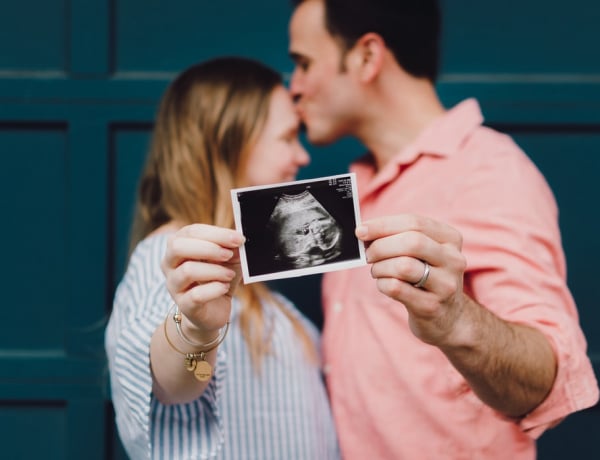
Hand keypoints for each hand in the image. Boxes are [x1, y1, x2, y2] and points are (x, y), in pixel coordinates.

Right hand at [161, 224, 244, 336]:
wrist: (213, 310)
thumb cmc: (218, 278)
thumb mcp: (228, 259)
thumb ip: (232, 248)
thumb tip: (239, 239)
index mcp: (179, 245)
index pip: (191, 232)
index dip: (216, 233)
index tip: (238, 238)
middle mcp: (169, 264)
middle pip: (178, 247)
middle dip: (208, 248)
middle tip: (229, 254)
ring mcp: (174, 285)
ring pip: (187, 271)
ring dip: (214, 270)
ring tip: (229, 275)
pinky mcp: (184, 305)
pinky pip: (196, 295)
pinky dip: (214, 289)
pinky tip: (224, 287)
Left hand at [356, 214, 467, 345]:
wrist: (448, 317)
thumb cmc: (426, 276)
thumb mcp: (423, 253)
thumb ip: (399, 237)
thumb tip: (364, 231)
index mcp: (451, 239)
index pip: (414, 222)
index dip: (383, 225)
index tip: (361, 230)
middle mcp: (453, 260)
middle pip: (412, 242)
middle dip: (381, 246)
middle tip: (368, 254)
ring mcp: (445, 285)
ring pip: (403, 266)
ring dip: (380, 267)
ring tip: (377, 271)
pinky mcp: (431, 306)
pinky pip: (397, 288)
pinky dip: (382, 284)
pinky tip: (383, 284)